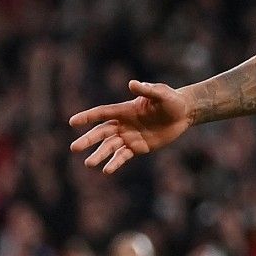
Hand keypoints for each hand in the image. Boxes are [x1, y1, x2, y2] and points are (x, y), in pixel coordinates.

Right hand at [69, 80, 197, 173]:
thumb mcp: (161, 93)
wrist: (183, 114)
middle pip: (101, 133)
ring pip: (110, 147)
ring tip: (88, 164)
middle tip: (74, 148)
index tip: (72, 122)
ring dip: (99, 155)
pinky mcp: (138, 147)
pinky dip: (115, 163)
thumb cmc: (171, 100)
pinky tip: (106, 170)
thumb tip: (132, 84)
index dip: (87, 117)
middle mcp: (124, 124)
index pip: (102, 113)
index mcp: (125, 110)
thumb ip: (147, 90)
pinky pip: (123, 156)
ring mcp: (130, 137)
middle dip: (88, 140)